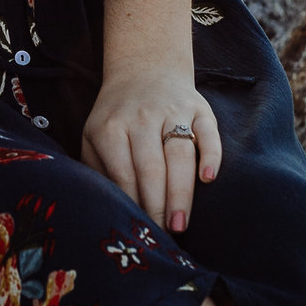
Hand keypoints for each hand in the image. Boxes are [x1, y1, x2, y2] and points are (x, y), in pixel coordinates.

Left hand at [81, 64, 221, 231]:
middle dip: (157, 206)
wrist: (145, 69)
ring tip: (181, 223)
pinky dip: (211, 154)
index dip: (132, 204)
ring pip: (179, 154)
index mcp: (112, 128)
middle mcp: (142, 118)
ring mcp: (173, 111)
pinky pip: (208, 132)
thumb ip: (98, 168)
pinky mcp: (199, 107)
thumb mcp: (94, 136)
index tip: (138, 230)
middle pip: (152, 168)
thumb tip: (106, 208)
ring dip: (181, 192)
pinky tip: (208, 178)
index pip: (123, 173)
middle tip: (163, 236)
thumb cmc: (117, 116)